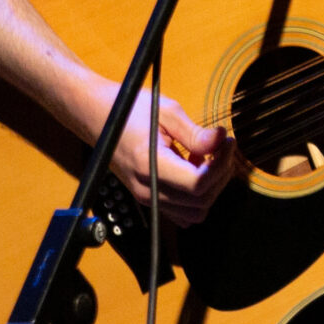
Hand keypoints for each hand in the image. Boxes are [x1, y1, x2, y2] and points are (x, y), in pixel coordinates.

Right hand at [81, 77, 232, 226]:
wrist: (97, 116)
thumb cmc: (130, 110)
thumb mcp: (167, 112)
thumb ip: (195, 133)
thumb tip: (221, 140)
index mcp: (150, 165)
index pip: (198, 184)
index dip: (221, 165)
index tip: (227, 142)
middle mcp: (148, 189)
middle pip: (201, 202)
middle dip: (220, 175)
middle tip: (223, 147)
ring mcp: (147, 197)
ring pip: (195, 213)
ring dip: (210, 188)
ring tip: (207, 158)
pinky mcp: (149, 198)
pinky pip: (182, 212)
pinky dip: (196, 197)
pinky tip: (193, 168)